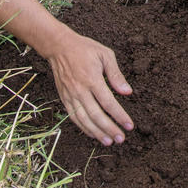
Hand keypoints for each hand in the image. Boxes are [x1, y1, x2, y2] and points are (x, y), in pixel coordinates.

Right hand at [47, 27, 134, 145]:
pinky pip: (74, 117)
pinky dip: (83, 128)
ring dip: (97, 133)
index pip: (108, 103)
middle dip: (109, 129)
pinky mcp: (64, 98)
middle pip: (96, 115)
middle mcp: (80, 90)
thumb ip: (116, 74)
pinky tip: (93, 134)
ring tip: (108, 141)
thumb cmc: (84, 49)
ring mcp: (70, 96)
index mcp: (92, 79)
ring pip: (84, 120)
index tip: (129, 126)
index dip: (119, 116)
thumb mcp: (105, 55)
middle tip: (121, 139)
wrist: (59, 46)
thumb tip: (127, 92)